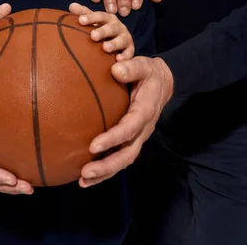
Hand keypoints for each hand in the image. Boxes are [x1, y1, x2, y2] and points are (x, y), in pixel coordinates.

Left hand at [69, 3, 134, 60]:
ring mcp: (125, 38)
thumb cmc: (102, 29)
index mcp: (108, 19)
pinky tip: (118, 60)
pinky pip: (128, 54)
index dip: (91, 17)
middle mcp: (118, 27)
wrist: (119, 42)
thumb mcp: (94, 21)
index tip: (80, 20)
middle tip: (93, 36)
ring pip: (121, 40)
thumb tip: (72, 5)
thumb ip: (83, 14)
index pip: (100, 16)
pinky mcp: (129, 50)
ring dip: (114, 43)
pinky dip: (125, 56)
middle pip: (111, 28)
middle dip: (103, 31)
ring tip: (105, 48)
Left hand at [79, 56, 172, 187]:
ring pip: (123, 161)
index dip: (112, 139)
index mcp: (145, 112)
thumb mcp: (144, 65)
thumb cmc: (149, 73)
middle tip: (85, 173)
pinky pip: (119, 157)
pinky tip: (87, 175)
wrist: (163, 83)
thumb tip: (115, 69)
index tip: (93, 146)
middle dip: (107, 166)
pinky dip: (105, 169)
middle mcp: (143, 129)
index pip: (129, 129)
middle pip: (127, 154)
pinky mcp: (132, 139)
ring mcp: (138, 137)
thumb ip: (132, 67)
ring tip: (83, 181)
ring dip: (104, 173)